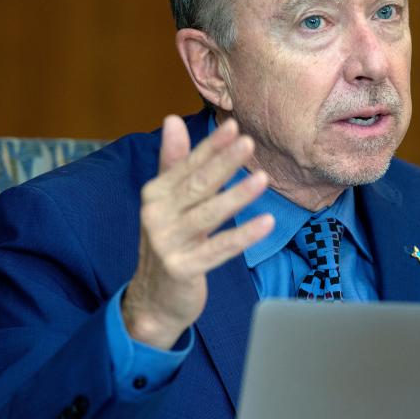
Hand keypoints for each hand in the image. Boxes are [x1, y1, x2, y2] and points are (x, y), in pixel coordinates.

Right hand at [122, 115, 273, 349]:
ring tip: (263, 179)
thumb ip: (173, 162)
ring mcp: (168, 243)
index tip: (234, 126)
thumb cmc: (168, 242)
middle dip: (224, 163)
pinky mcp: (182, 268)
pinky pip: (218, 249)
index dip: (211, 145)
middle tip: (249, 143)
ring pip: (208, 214)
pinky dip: (243, 235)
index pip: (187, 164)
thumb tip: (172, 119)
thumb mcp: (168, 201)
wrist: (153, 299)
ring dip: (236, 196)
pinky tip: (266, 222)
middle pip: (198, 185)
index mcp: (156, 194)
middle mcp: (157, 215)